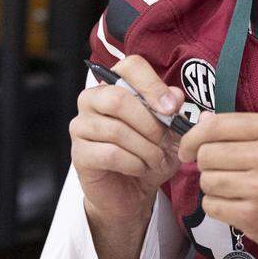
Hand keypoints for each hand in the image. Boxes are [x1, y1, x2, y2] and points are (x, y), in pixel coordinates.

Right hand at [69, 55, 184, 258]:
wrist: (132, 192)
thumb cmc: (149, 153)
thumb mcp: (170, 131)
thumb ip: (174, 110)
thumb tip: (177, 96)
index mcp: (116, 84)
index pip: (130, 66)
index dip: (153, 85)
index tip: (171, 108)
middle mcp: (92, 99)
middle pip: (118, 99)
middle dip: (150, 124)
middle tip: (164, 141)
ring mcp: (81, 126)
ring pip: (117, 130)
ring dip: (146, 149)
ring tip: (156, 159)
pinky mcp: (80, 154)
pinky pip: (111, 154)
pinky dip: (134, 163)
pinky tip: (141, 168)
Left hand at [178, 112, 257, 258]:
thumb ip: (246, 130)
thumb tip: (202, 123)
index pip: (216, 125)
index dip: (193, 137)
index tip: (187, 148)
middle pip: (206, 154)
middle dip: (207, 165)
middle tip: (224, 172)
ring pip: (207, 181)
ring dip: (214, 187)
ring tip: (235, 190)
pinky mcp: (253, 216)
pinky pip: (212, 206)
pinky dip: (219, 207)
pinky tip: (237, 206)